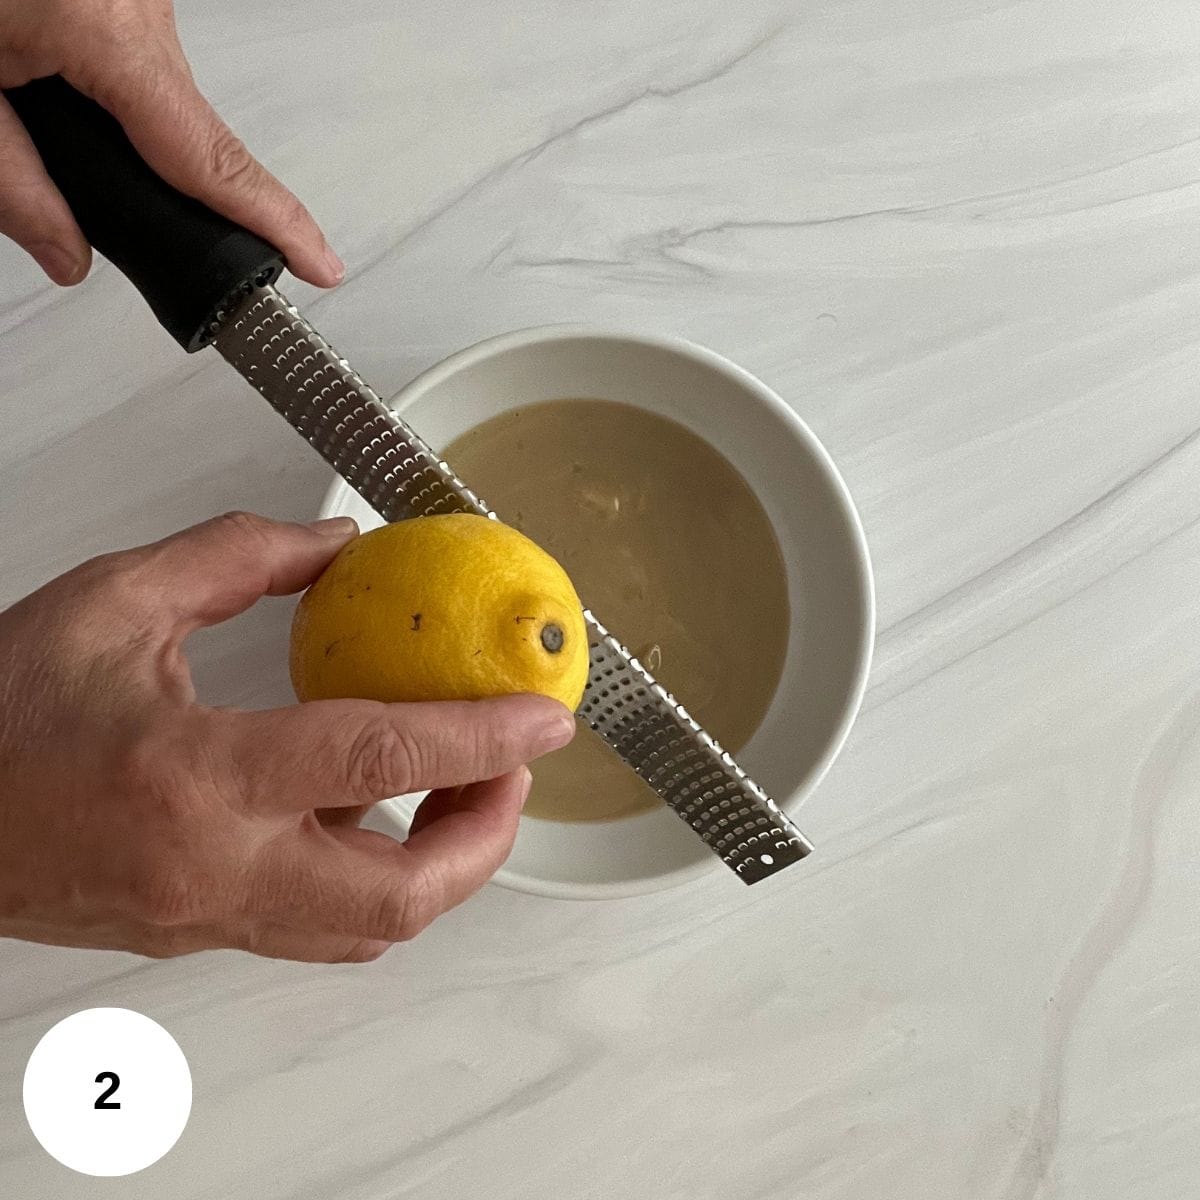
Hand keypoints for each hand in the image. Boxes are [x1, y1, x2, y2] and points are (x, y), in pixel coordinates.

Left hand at [0, 0, 341, 286]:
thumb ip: (13, 186)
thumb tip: (68, 253)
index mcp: (102, 31)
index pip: (211, 159)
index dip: (272, 220)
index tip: (320, 263)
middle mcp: (138, 7)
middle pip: (184, 133)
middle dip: (144, 177)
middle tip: (62, 169)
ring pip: (158, 99)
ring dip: (113, 126)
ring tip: (24, 91)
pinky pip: (139, 60)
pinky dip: (108, 92)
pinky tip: (41, 70)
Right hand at [0, 513, 575, 961]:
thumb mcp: (112, 600)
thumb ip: (238, 559)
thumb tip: (335, 543)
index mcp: (195, 774)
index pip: (380, 759)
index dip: (483, 735)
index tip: (546, 715)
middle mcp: (213, 866)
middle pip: (402, 895)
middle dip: (488, 837)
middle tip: (513, 766)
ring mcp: (208, 915)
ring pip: (369, 931)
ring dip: (442, 867)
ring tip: (462, 789)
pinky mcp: (200, 930)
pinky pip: (321, 928)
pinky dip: (377, 879)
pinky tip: (375, 817)